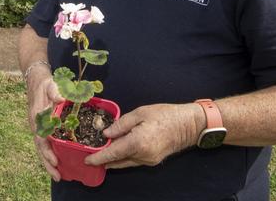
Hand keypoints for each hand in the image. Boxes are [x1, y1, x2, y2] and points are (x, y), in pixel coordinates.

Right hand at [26, 70, 63, 180]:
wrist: (36, 80)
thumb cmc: (45, 83)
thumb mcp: (51, 84)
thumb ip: (55, 92)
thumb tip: (60, 99)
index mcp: (37, 117)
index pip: (41, 138)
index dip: (47, 151)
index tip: (55, 160)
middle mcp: (36, 124)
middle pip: (40, 147)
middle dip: (47, 163)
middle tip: (57, 176)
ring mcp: (38, 126)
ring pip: (41, 147)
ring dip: (48, 161)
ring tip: (58, 175)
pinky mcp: (42, 127)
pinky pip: (44, 143)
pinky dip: (49, 153)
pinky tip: (57, 161)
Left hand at [85, 103, 202, 168]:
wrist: (188, 125)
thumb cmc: (164, 114)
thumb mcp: (140, 113)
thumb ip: (121, 124)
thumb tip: (106, 134)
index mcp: (137, 142)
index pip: (113, 153)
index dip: (99, 157)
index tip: (87, 160)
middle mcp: (142, 155)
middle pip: (118, 160)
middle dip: (104, 159)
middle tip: (91, 156)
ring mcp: (149, 160)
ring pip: (126, 162)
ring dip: (114, 159)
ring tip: (101, 154)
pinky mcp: (153, 161)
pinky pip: (134, 161)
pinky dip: (124, 157)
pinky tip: (118, 151)